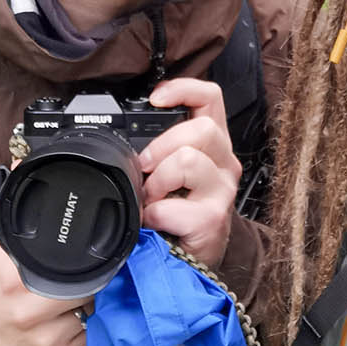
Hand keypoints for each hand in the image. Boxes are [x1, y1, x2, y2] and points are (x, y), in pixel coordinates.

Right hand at [0, 231, 89, 345]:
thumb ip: (21, 226)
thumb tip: (47, 204)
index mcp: (11, 281)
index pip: (69, 268)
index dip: (83, 261)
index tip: (85, 258)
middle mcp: (25, 313)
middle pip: (84, 289)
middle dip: (88, 282)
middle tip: (79, 278)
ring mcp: (41, 339)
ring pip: (89, 312)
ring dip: (88, 304)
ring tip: (70, 299)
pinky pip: (87, 335)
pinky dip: (84, 325)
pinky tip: (66, 318)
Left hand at [137, 77, 240, 269]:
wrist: (194, 257)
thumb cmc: (180, 209)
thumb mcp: (172, 170)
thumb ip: (160, 147)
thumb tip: (123, 131)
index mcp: (212, 143)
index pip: (210, 97)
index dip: (184, 89)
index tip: (156, 99)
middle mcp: (223, 161)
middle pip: (201, 129)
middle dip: (161, 146)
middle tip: (145, 168)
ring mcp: (221, 189)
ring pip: (187, 160)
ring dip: (157, 182)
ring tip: (152, 198)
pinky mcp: (212, 218)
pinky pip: (173, 206)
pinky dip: (155, 214)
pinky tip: (156, 221)